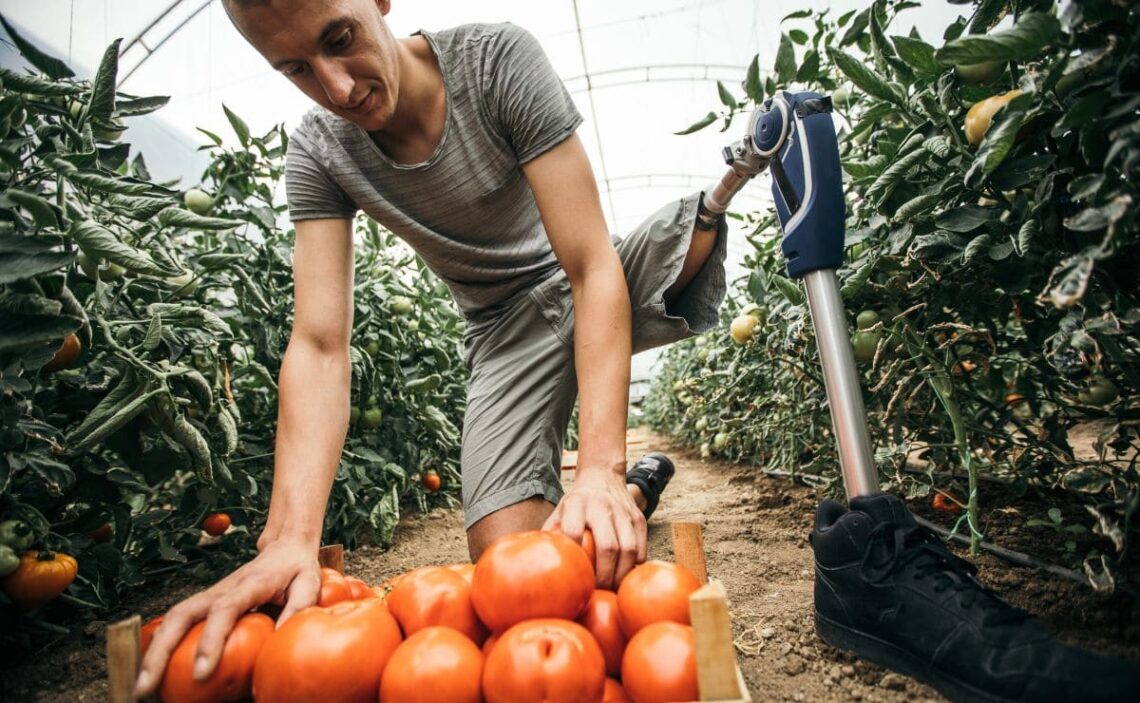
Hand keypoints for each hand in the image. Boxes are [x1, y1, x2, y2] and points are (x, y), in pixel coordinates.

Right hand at [133, 538, 321, 697]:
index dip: (210, 641)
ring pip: (172, 618)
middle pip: (181, 615)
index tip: (201, 673)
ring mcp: (209, 595)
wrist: (283, 547)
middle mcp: (221, 589)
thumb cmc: (297, 569)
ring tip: (142, 686)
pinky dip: (160, 644)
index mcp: (249, 585)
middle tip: (146, 687)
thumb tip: (281, 639)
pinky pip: (177, 622)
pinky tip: (153, 670)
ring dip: (153, 651)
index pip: (224, 611)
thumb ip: (299, 607)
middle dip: (160, 652)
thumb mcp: (309, 583)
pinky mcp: (204, 602)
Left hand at [543, 468, 645, 588]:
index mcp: (576, 503)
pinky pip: (641, 547)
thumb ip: (550, 532)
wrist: (603, 476)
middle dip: (604, 575)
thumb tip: (535, 561)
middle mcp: (601, 506)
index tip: (573, 575)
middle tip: (598, 590)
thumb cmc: (577, 502)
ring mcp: (623, 512)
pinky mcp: (638, 518)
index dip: (574, 555)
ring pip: (628, 549)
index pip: (573, 531)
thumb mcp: (559, 510)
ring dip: (621, 574)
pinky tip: (625, 577)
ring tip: (613, 589)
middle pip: (607, 546)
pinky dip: (635, 566)